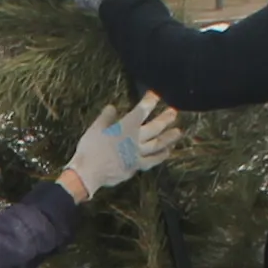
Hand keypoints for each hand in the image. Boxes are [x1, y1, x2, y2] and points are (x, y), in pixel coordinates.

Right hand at [63, 95, 182, 196]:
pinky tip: (167, 152)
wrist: (88, 172)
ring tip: (178, 132)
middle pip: (155, 127)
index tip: (156, 94)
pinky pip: (152, 161)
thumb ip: (106, 117)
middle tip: (174, 112)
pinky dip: (160, 156)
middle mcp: (135, 139)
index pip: (141, 110)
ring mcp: (137, 154)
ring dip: (169, 138)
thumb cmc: (90, 149)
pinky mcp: (136, 166)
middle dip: (165, 118)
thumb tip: (112, 108)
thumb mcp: (95, 128)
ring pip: (158, 145)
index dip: (150, 101)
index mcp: (125, 127)